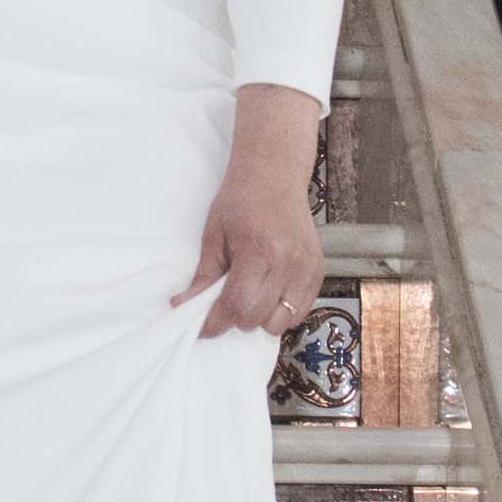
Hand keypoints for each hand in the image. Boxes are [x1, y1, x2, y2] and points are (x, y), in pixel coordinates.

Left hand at [182, 86, 321, 338]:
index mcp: (258, 251)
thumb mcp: (214, 234)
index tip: (202, 326)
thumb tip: (182, 306)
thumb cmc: (240, 200)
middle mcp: (288, 263)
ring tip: (250, 295)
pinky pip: (300, 312)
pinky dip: (281, 311)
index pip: (237, 306)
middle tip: (224, 303)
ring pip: (280, 323)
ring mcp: (307, 269)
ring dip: (260, 318)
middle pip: (257, 320)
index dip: (215, 323)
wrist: (275, 174)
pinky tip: (269, 292)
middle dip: (235, 319)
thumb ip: (203, 275)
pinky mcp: (318, 271)